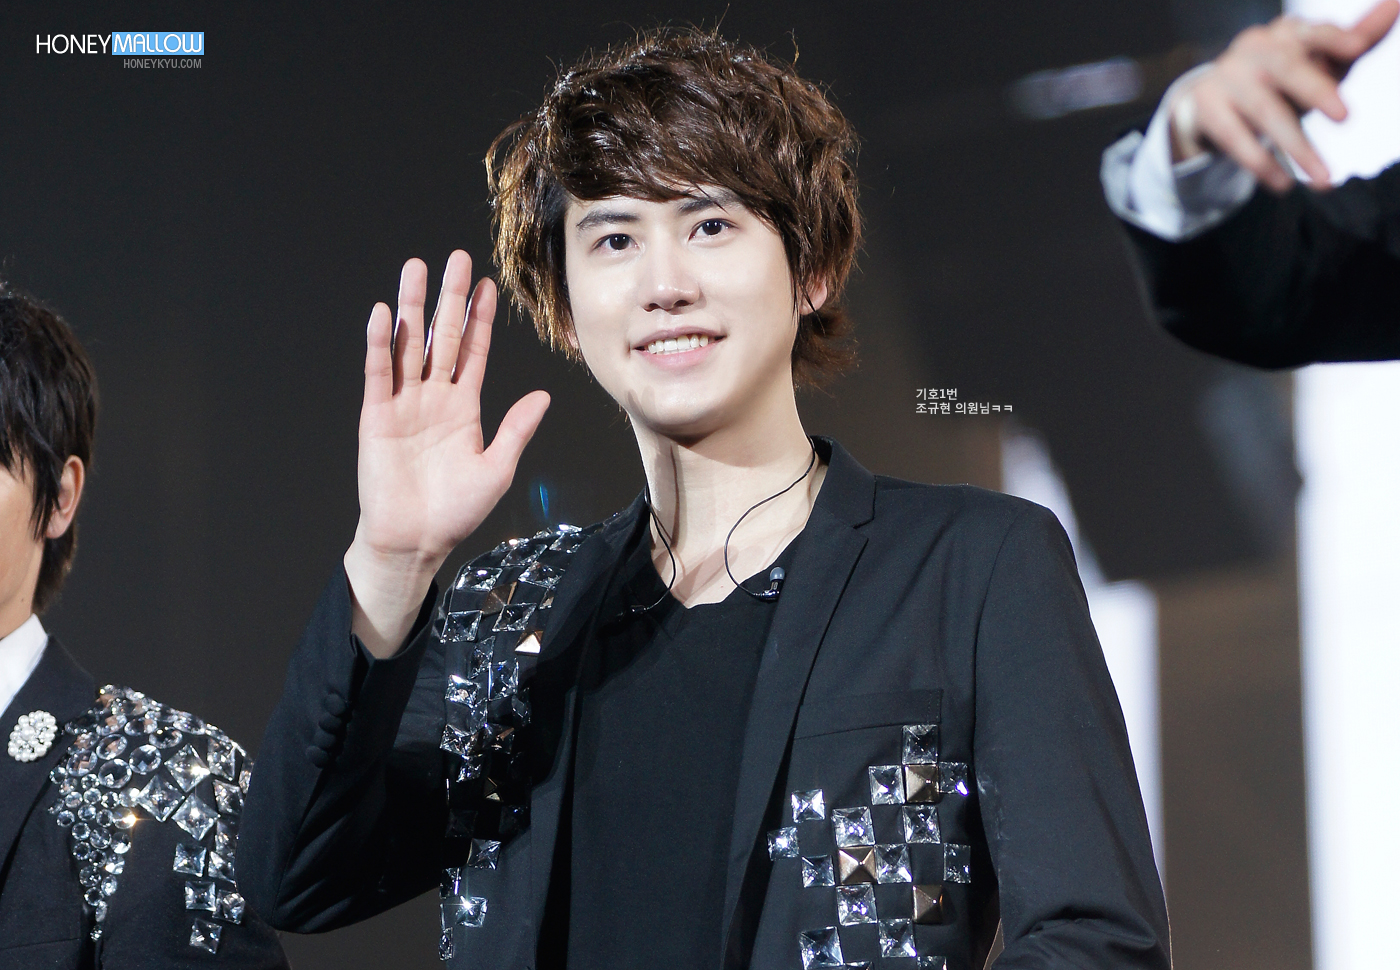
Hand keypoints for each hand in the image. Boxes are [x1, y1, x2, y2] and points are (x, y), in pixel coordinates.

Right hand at [344, 251, 549, 656]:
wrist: (415, 540)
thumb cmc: (456, 511)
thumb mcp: (497, 468)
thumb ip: (516, 429)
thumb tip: (543, 396)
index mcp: (463, 407)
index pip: (473, 352)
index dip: (479, 319)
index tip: (488, 285)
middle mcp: (433, 398)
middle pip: (442, 337)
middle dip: (450, 299)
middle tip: (456, 259)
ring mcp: (404, 404)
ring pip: (409, 346)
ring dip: (412, 308)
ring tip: (416, 270)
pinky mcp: (377, 417)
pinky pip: (379, 374)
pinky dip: (380, 345)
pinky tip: (384, 315)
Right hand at [1169, 0, 1398, 190]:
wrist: (1208, 100)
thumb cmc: (1278, 81)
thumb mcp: (1317, 62)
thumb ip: (1356, 38)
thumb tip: (1397, 3)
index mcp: (1285, 32)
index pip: (1311, 31)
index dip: (1333, 39)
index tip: (1357, 49)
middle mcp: (1254, 48)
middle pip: (1286, 67)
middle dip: (1315, 90)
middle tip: (1345, 118)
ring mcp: (1226, 76)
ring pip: (1264, 111)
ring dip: (1296, 147)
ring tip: (1324, 180)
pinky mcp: (1206, 107)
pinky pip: (1234, 137)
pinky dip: (1260, 163)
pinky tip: (1283, 184)